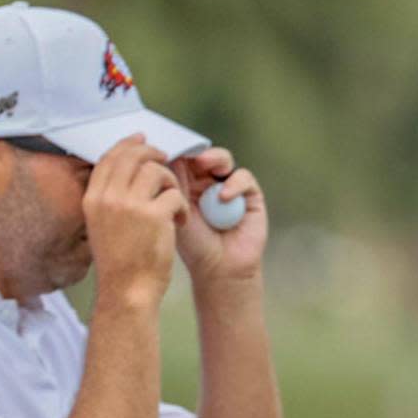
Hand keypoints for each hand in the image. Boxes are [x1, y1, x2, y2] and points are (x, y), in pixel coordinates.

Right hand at [83, 135, 186, 306]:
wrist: (127, 291)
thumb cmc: (119, 261)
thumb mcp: (102, 225)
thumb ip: (109, 198)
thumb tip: (126, 168)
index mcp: (92, 199)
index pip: (109, 158)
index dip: (127, 145)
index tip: (141, 139)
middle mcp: (108, 198)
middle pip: (133, 156)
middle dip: (154, 154)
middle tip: (168, 162)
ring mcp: (130, 205)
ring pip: (157, 170)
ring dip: (171, 183)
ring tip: (173, 203)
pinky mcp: (154, 215)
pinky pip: (175, 194)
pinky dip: (182, 207)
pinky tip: (180, 223)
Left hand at [171, 147, 266, 282]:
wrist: (218, 269)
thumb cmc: (193, 245)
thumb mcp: (177, 211)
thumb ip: (174, 184)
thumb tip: (168, 154)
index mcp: (186, 185)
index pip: (183, 160)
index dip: (178, 151)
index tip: (172, 148)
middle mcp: (207, 183)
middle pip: (203, 155)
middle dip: (196, 151)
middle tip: (189, 154)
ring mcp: (229, 187)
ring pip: (223, 160)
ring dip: (215, 158)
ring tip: (205, 165)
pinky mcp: (250, 195)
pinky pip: (243, 178)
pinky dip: (233, 184)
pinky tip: (223, 197)